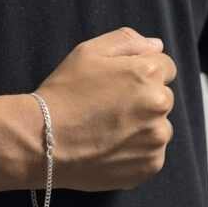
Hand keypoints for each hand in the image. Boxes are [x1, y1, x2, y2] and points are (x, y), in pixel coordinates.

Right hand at [33, 27, 175, 190]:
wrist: (43, 139)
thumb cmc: (64, 91)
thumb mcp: (88, 51)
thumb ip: (126, 40)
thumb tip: (156, 46)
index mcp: (147, 74)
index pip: (164, 66)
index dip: (140, 70)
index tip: (117, 81)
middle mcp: (159, 106)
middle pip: (163, 95)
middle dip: (143, 96)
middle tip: (109, 103)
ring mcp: (156, 139)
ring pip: (158, 125)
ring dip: (142, 124)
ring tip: (108, 126)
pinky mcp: (150, 166)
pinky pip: (152, 151)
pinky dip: (136, 149)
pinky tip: (110, 145)